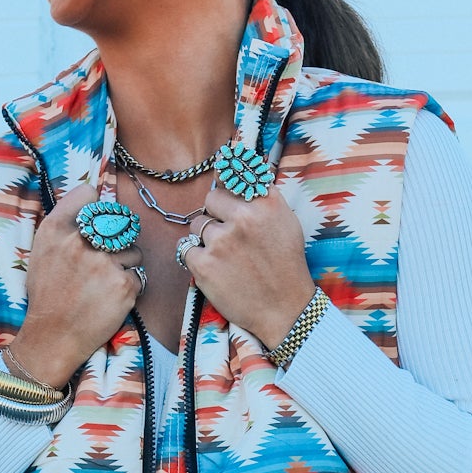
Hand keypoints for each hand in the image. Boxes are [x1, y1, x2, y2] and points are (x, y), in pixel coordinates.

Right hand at [9, 184, 143, 387]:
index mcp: (56, 229)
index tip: (96, 221)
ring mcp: (104, 264)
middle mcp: (80, 242)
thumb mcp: (42, 250)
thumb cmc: (48, 294)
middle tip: (103, 260)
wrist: (53, 335)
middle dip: (117, 239)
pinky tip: (110, 298)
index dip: (97, 207)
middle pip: (119, 222)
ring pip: (133, 251)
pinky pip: (138, 276)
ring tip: (103, 284)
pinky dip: (129, 288)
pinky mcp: (123, 286)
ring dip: (124, 266)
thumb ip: (65, 223)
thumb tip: (94, 195)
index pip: (89, 194)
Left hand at [181, 182, 316, 351]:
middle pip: (211, 198)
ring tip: (225, 255)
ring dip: (205, 237)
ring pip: (197, 223)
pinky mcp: (204, 264)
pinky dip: (196, 257)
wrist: (284, 309)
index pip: (233, 175)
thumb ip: (262, 194)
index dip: (228, 186)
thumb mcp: (285, 221)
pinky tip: (215, 269)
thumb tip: (238, 163)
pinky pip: (186, 248)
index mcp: (265, 203)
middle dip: (216, 214)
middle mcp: (244, 217)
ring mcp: (221, 241)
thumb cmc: (286, 265)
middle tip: (230, 236)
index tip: (225, 188)